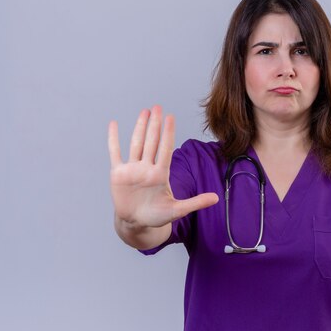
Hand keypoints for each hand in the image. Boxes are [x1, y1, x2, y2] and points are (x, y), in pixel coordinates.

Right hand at [107, 105, 218, 227]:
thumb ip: (195, 203)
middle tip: (157, 107)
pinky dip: (113, 139)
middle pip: (151, 142)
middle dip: (154, 125)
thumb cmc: (157, 216)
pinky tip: (114, 125)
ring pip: (136, 143)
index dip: (168, 133)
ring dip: (139, 127)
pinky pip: (115, 153)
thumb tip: (217, 198)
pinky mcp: (118, 174)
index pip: (165, 149)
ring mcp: (132, 169)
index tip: (171, 117)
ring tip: (144, 112)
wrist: (137, 223)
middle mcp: (147, 168)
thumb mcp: (177, 210)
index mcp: (161, 174)